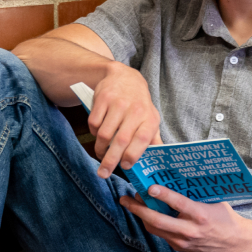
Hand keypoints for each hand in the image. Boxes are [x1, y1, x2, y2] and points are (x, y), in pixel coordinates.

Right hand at [89, 63, 161, 178]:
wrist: (124, 77)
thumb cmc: (139, 104)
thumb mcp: (151, 118)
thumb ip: (153, 139)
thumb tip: (158, 163)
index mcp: (149, 118)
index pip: (143, 140)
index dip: (133, 155)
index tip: (125, 167)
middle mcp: (135, 110)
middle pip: (121, 141)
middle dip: (111, 161)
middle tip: (103, 174)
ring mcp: (118, 103)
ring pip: (104, 134)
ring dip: (100, 148)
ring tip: (100, 154)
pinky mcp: (102, 98)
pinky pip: (94, 123)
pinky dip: (94, 133)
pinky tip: (98, 134)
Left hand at [119, 185, 251, 251]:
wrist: (235, 245)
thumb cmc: (226, 218)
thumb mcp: (215, 202)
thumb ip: (196, 195)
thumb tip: (177, 180)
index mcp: (201, 215)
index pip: (178, 203)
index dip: (162, 195)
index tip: (149, 188)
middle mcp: (190, 230)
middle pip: (157, 220)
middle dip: (138, 209)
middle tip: (125, 199)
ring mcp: (183, 242)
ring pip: (155, 229)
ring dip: (141, 217)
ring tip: (131, 205)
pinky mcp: (180, 248)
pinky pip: (162, 235)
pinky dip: (153, 224)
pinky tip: (147, 215)